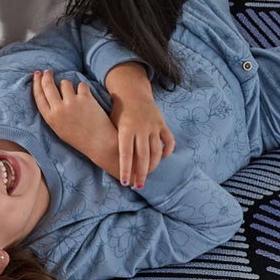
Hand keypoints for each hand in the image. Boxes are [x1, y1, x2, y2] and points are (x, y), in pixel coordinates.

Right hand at [32, 70, 120, 179]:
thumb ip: (52, 112)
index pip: (38, 95)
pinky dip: (83, 89)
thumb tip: (48, 92)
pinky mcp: (85, 98)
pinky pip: (81, 85)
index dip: (36, 83)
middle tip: (48, 72)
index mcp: (50, 118)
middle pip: (48, 85)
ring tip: (75, 95)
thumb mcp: (58, 128)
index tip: (36, 75)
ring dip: (68, 86)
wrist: (99, 142)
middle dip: (47, 75)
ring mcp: (72, 102)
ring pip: (65, 82)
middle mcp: (59, 109)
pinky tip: (86, 98)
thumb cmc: (79, 137)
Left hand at [104, 62, 173, 188]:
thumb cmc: (118, 112)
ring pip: (157, 151)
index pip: (126, 154)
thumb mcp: (112, 123)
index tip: (125, 183)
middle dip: (141, 173)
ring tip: (147, 175)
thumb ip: (116, 141)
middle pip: (143, 156)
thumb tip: (111, 164)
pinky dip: (167, 151)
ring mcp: (154, 126)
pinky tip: (161, 159)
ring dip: (153, 166)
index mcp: (126, 128)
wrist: (132, 92)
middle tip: (138, 186)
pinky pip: (169, 141)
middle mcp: (141, 127)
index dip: (126, 169)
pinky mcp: (162, 124)